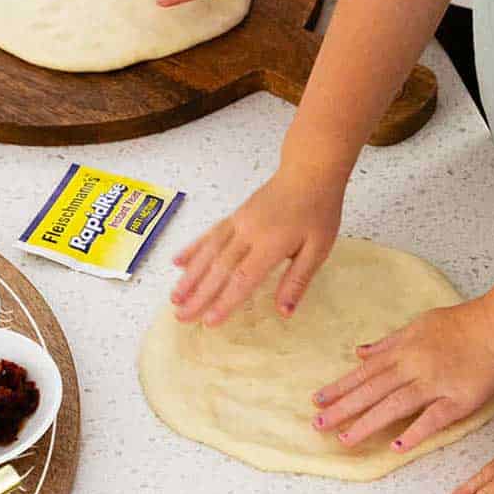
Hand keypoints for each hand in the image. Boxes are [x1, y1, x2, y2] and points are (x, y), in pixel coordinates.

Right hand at [171, 165, 342, 324]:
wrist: (309, 170)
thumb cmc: (318, 211)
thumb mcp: (319, 248)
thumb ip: (298, 280)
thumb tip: (284, 312)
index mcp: (270, 245)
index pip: (243, 279)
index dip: (225, 302)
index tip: (208, 322)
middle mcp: (248, 233)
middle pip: (218, 269)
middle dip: (198, 295)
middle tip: (180, 317)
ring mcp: (238, 222)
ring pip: (208, 252)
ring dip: (190, 275)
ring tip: (174, 297)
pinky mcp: (235, 214)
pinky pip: (210, 234)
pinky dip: (193, 248)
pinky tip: (179, 262)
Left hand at [311, 300, 493, 453]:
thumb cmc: (458, 324)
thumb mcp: (417, 324)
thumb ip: (388, 342)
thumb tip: (360, 352)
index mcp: (403, 350)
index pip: (364, 373)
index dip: (340, 388)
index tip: (317, 401)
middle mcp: (413, 367)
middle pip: (372, 390)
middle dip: (343, 408)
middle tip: (318, 425)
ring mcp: (434, 384)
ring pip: (395, 406)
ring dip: (368, 422)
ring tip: (346, 439)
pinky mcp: (456, 400)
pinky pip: (433, 418)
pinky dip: (415, 432)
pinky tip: (397, 446)